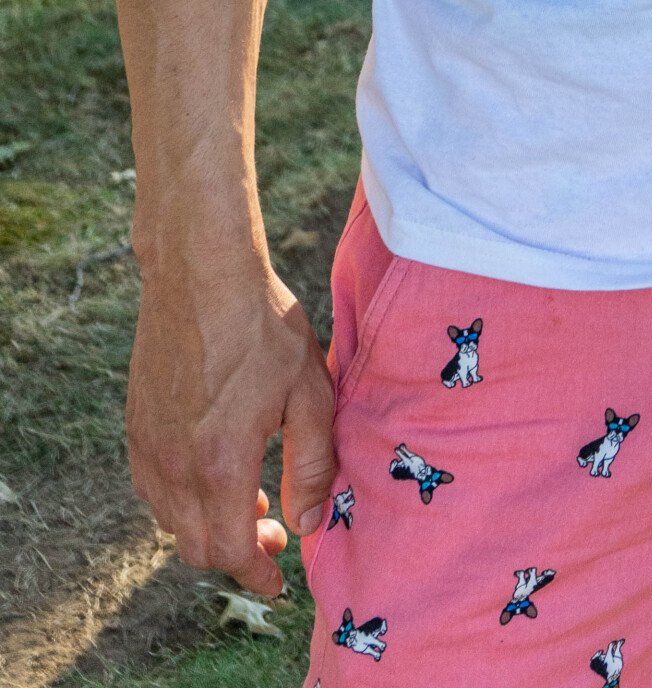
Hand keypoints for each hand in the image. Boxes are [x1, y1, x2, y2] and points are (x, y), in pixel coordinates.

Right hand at [126, 251, 335, 594]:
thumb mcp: (309, 392)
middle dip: (239, 553)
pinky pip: (154, 489)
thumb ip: (313, 464)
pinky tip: (214, 470)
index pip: (232, 552)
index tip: (280, 581)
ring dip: (210, 525)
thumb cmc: (262, 325)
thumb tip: (311, 521)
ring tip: (251, 497)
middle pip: (198, 547)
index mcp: (220, 466)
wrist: (202, 273)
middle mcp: (174, 468)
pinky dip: (183, 499)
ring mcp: (148, 448)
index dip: (259, 574)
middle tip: (277, 530)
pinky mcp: (136, 426)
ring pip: (172, 521)